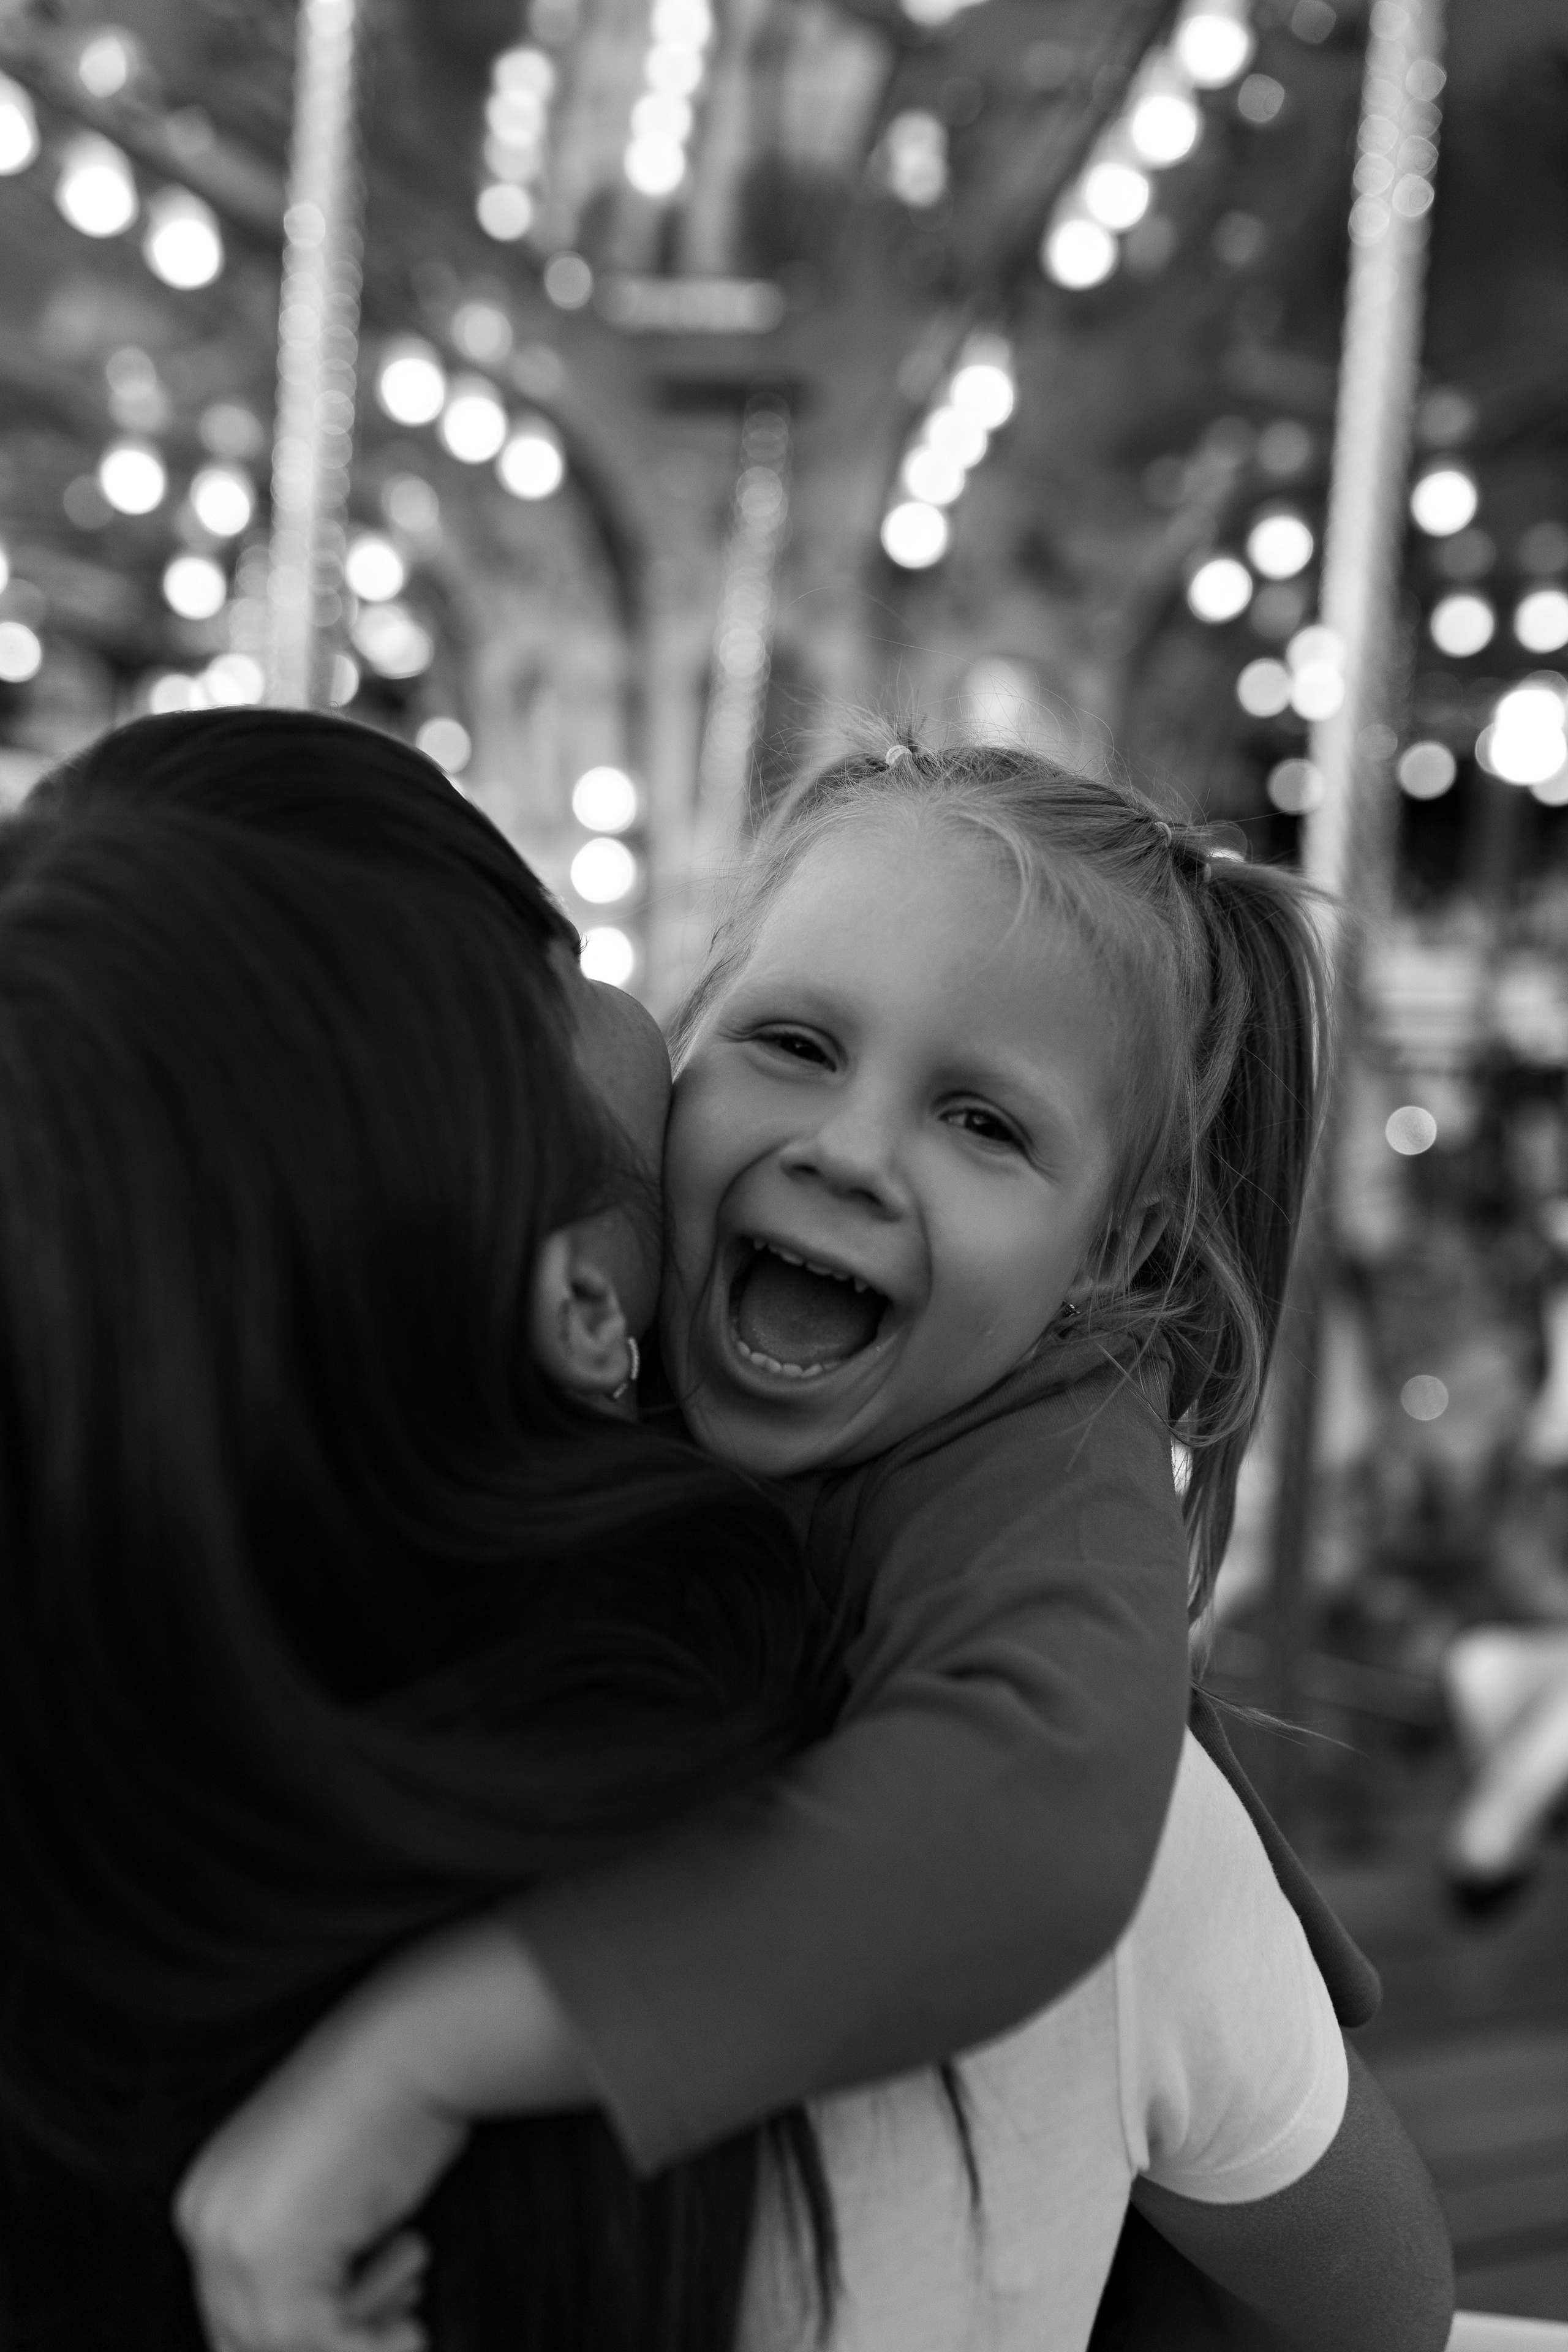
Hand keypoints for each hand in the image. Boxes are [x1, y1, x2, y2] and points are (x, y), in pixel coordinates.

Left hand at [175, 1998, 465, 2351]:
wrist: (413, 2049)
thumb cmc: (393, 2106)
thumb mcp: (329, 2192)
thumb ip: (306, 2251)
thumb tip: (327, 2326)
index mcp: (210, 2200)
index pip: (237, 2309)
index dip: (313, 2325)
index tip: (377, 2318)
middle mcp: (204, 2218)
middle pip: (247, 2335)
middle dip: (330, 2336)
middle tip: (399, 2320)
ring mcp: (230, 2236)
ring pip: (278, 2344)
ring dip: (356, 2341)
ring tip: (409, 2312)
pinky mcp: (269, 2253)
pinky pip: (312, 2342)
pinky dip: (370, 2348)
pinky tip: (413, 2327)